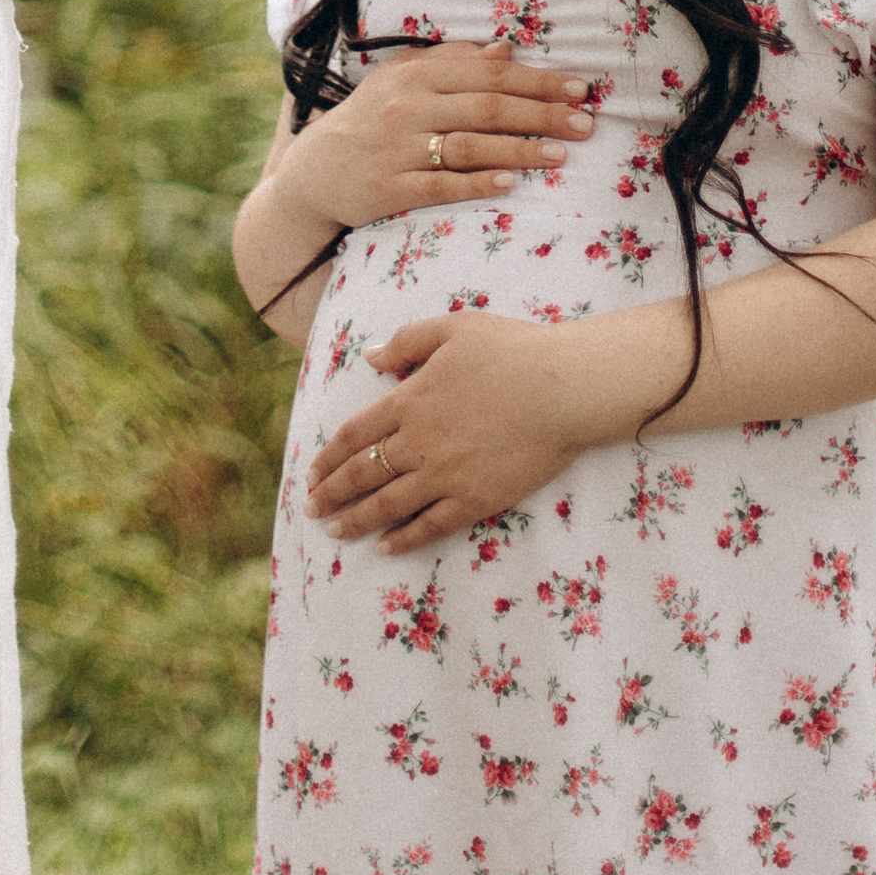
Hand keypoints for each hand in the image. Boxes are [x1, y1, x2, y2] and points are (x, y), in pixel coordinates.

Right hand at [274, 41, 593, 240]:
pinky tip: (510, 184)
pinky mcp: (390, 188)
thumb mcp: (404, 78)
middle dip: (541, 113)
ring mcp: (399, 148)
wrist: (315, 172)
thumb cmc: (371, 119)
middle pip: (486, 107)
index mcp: (416, 74)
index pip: (488, 73)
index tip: (579, 88)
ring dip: (519, 149)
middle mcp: (408, 106)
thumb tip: (505, 48)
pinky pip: (440, 185)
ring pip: (469, 145)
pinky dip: (476, 183)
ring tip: (561, 155)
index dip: (536, 79)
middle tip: (585, 123)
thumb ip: (453, 61)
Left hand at [304, 313, 602, 552]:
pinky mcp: (475, 499)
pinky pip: (430, 525)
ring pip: (388, 505)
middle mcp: (419, 442)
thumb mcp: (453, 327)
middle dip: (332, 494)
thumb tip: (370, 358)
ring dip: (357, 521)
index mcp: (410, 400)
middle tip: (311, 510)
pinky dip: (404, 539)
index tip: (311, 474)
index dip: (329, 457)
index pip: (355, 435)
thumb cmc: (512, 350)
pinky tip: (386, 546)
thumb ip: (406, 342)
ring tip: (335, 532)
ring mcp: (445, 475)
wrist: (563, 388)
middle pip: (363, 474)